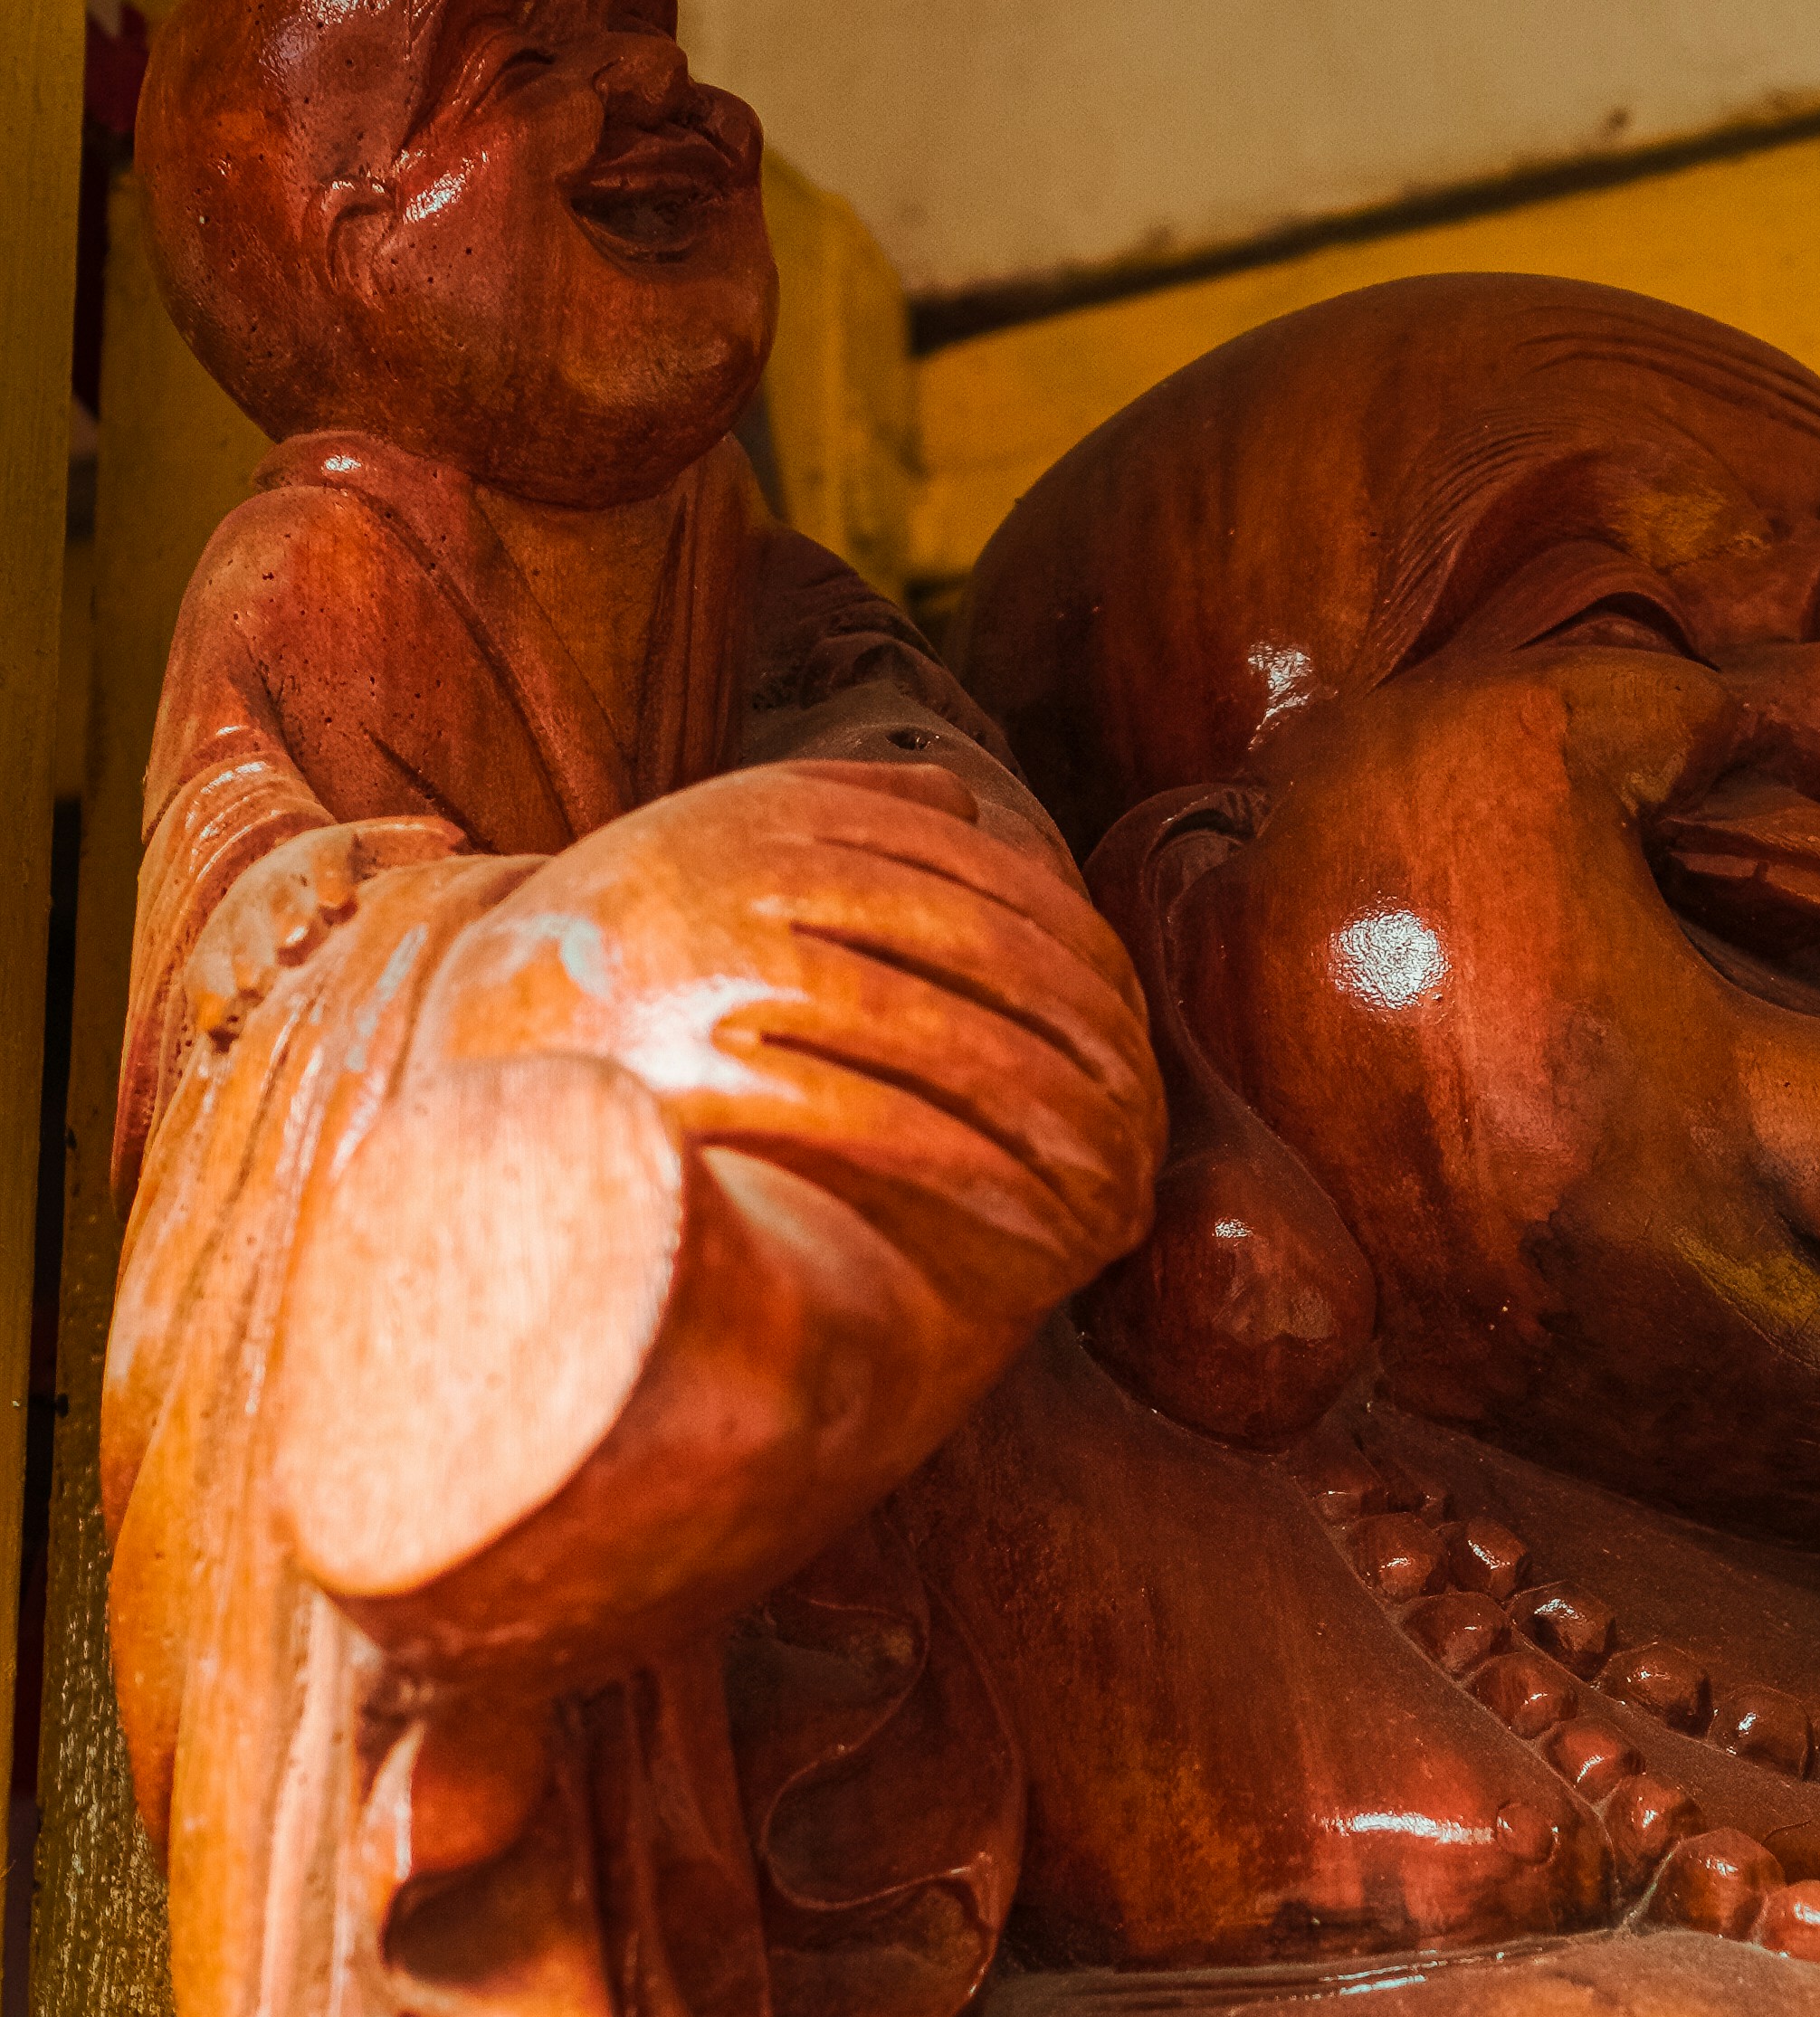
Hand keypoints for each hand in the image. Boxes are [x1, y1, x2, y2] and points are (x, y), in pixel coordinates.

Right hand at [187, 816, 457, 1050]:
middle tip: (296, 942)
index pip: (323, 859)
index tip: (340, 901)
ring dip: (245, 961)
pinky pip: (203, 979)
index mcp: (315, 857)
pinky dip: (208, 1003)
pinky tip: (217, 1030)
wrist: (269, 881)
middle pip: (276, 900)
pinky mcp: (210, 959)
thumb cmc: (340, 874)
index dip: (329, 878)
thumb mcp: (372, 847)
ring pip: (236, 939)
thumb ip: (410, 841)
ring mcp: (237, 922)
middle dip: (286, 919)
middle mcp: (271, 886)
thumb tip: (455, 836)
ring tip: (257, 985)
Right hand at [418, 758, 1159, 1325]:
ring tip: (1113, 1181)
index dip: (1078, 961)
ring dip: (1051, 1118)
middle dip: (1086, 1045)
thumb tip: (961, 798)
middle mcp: (753, 873)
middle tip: (1148, 1122)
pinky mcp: (700, 1065)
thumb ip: (840, 815)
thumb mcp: (720, 848)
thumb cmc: (631, 961)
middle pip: (983, 955)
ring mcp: (722, 966)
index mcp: (777, 815)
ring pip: (945, 1036)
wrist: (473, 1050)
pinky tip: (1038, 1218)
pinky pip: (873, 1113)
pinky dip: (973, 1166)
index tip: (1137, 1037)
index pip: (981, 879)